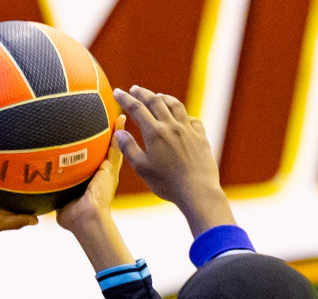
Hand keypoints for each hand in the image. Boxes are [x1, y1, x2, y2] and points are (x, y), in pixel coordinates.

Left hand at [55, 116, 134, 270]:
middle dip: (105, 135)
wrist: (85, 218)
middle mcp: (100, 173)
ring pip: (113, 145)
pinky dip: (119, 132)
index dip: (89, 148)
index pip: (89, 159)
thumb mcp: (58, 200)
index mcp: (90, 180)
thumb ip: (50, 191)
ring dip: (116, 130)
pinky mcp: (111, 167)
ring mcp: (108, 170)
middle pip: (103, 149)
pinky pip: (116, 146)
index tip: (86, 133)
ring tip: (116, 111)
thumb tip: (35, 189)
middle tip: (106, 117)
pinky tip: (121, 118)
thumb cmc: (72, 216)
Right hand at [113, 85, 234, 235]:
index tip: (117, 92)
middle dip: (143, 93)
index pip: (136, 109)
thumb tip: (119, 132)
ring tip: (157, 96)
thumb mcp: (142, 168)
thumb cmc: (167, 183)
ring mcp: (188, 129)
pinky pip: (191, 118)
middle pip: (155, 101)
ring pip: (175, 105)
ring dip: (164, 98)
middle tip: (134, 89)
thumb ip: (129, 149)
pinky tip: (181, 117)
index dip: (125, 99)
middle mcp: (171, 126)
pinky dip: (183, 114)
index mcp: (154, 133)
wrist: (197, 190)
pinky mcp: (200, 136)